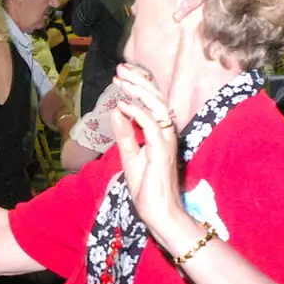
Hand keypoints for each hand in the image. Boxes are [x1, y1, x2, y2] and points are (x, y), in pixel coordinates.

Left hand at [108, 64, 192, 243]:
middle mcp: (167, 134)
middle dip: (139, 81)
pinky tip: (123, 105)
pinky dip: (137, 112)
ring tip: (121, 80)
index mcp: (161, 134)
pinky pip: (152, 125)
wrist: (158, 213)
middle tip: (120, 70)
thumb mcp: (130, 156)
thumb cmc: (147, 188)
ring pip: (158, 106)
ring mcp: (166, 141)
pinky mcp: (162, 151)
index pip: (153, 103)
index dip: (139, 86)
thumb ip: (125, 134)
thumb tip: (116, 112)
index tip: (121, 76)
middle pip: (157, 99)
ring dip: (139, 91)